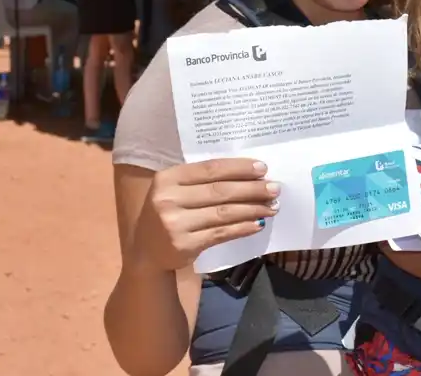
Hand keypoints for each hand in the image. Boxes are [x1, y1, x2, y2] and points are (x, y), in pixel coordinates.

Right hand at [132, 158, 278, 270]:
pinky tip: (258, 224)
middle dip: (252, 189)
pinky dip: (242, 228)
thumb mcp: (175, 191)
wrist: (146, 252)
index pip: (210, 169)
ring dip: (252, 209)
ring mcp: (175, 224)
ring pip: (223, 213)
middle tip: (275, 188)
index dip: (238, 168)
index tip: (263, 168)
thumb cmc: (168, 213)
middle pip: (219, 191)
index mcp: (167, 178)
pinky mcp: (184, 245)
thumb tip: (248, 175)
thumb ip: (201, 181)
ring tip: (272, 206)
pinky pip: (221, 233)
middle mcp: (168, 199)